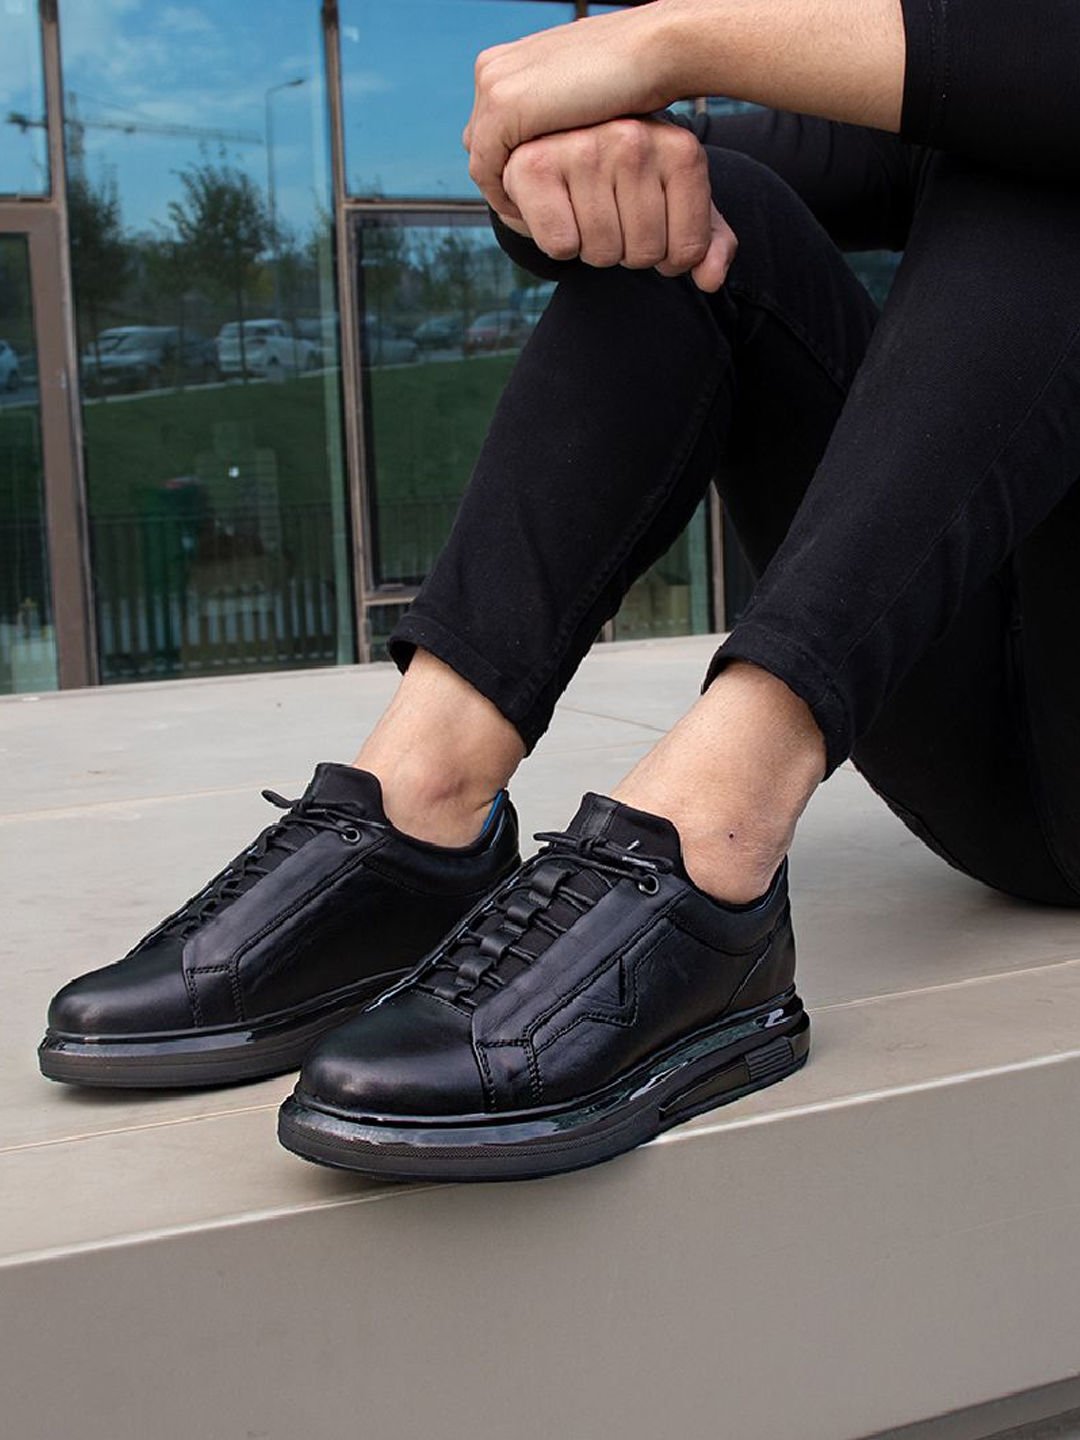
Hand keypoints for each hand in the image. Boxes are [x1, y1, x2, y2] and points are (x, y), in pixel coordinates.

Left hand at [463, 7, 674, 215]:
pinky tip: (530, 214)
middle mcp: (495, 70)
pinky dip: (504, 194)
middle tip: (529, 214)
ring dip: (503, 192)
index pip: (491, 130)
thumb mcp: (585, 95)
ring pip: (481, 157)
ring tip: (530, 219)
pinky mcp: (505, 104)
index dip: (507, 166)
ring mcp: (496, 85)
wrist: (653, 48)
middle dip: (502, 181)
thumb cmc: (632, 73)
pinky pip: (487, 166)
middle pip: (480, 143)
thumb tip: (557, 144)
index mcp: (510, 64)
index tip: (531, 197)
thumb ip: (560, 114)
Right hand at [496, 118, 736, 292]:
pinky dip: (558, 243)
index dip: (667, 258)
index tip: (650, 229)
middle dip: (625, 251)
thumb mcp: (673, 203)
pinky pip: (562, 246)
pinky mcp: (536, 166)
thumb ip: (705, 241)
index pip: (688, 249)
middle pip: (644, 254)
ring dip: (591, 248)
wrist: (549, 149)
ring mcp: (585, 148)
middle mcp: (634, 138)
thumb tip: (710, 280)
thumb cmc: (620, 181)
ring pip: (602, 253)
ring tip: (582, 211)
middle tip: (609, 218)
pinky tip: (555, 209)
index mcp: (679, 146)